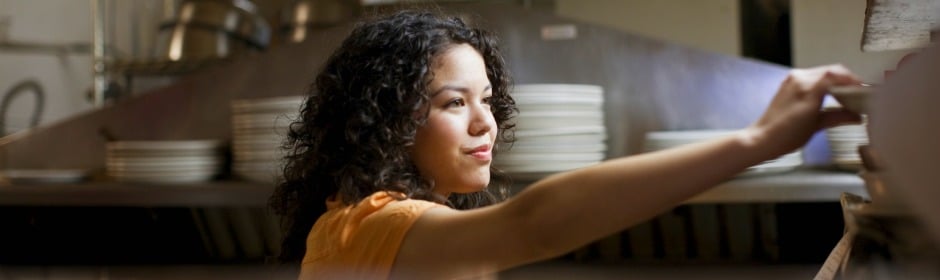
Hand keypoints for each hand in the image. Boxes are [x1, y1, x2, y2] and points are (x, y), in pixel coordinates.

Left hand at [746, 64, 862, 156]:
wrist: (762, 139)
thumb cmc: (788, 135)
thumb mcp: (816, 126)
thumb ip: (838, 116)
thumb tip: (858, 116)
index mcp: (808, 86)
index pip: (837, 74)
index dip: (854, 80)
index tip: (866, 90)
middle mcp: (800, 78)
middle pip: (831, 71)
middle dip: (847, 80)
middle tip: (860, 94)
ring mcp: (792, 80)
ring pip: (822, 73)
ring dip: (836, 81)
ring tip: (848, 95)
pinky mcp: (788, 84)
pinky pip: (812, 78)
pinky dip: (824, 84)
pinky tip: (830, 96)